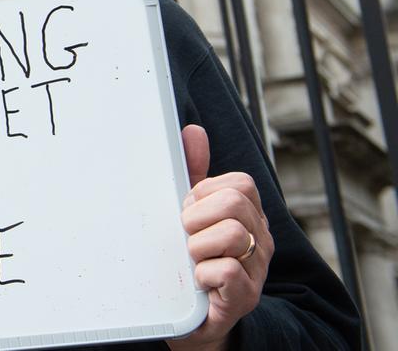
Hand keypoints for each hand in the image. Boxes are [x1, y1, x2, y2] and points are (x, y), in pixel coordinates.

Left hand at [167, 124, 271, 350]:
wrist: (191, 318)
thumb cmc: (192, 259)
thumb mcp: (190, 212)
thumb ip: (192, 172)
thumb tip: (194, 131)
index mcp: (249, 215)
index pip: (239, 183)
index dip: (205, 192)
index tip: (190, 213)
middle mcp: (260, 239)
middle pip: (233, 202)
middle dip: (196, 217)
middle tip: (188, 238)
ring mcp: (257, 269)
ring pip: (230, 233)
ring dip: (196, 247)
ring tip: (192, 261)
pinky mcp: (245, 296)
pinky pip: (228, 269)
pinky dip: (204, 273)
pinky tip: (199, 281)